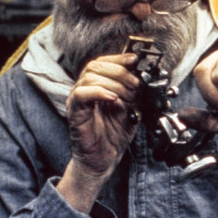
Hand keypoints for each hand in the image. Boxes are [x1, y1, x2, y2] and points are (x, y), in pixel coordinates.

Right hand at [58, 53, 140, 212]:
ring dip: (113, 83)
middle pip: (96, 66)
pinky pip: (82, 94)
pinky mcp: (74, 111)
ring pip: (90, 77)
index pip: (103, 62)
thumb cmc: (114, 135)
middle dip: (119, 71)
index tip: (135, 59)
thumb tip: (143, 76)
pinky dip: (99, 92)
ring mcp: (77, 100)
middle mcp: (84, 89)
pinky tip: (113, 98)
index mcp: (96, 86)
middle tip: (135, 83)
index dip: (119, 58)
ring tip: (127, 96)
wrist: (104, 159)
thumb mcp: (130, 108)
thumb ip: (133, 92)